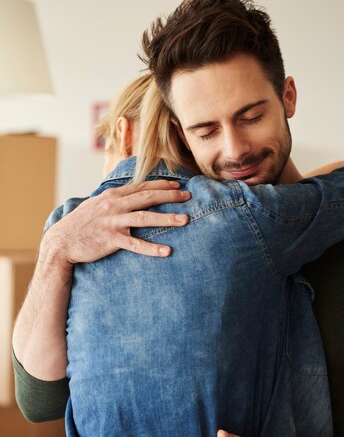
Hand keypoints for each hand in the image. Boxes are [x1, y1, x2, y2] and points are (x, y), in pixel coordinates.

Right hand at [42, 179, 190, 264]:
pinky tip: (167, 251)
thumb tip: (130, 195)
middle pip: (147, 197)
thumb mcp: (97, 204)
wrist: (62, 241)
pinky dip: (152, 248)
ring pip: (145, 218)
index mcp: (112, 196)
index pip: (141, 187)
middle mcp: (114, 206)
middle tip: (189, 197)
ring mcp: (113, 222)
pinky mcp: (111, 240)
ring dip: (167, 218)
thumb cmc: (81, 224)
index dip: (161, 186)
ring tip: (185, 220)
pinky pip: (135, 244)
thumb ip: (114, 199)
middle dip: (170, 197)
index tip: (178, 186)